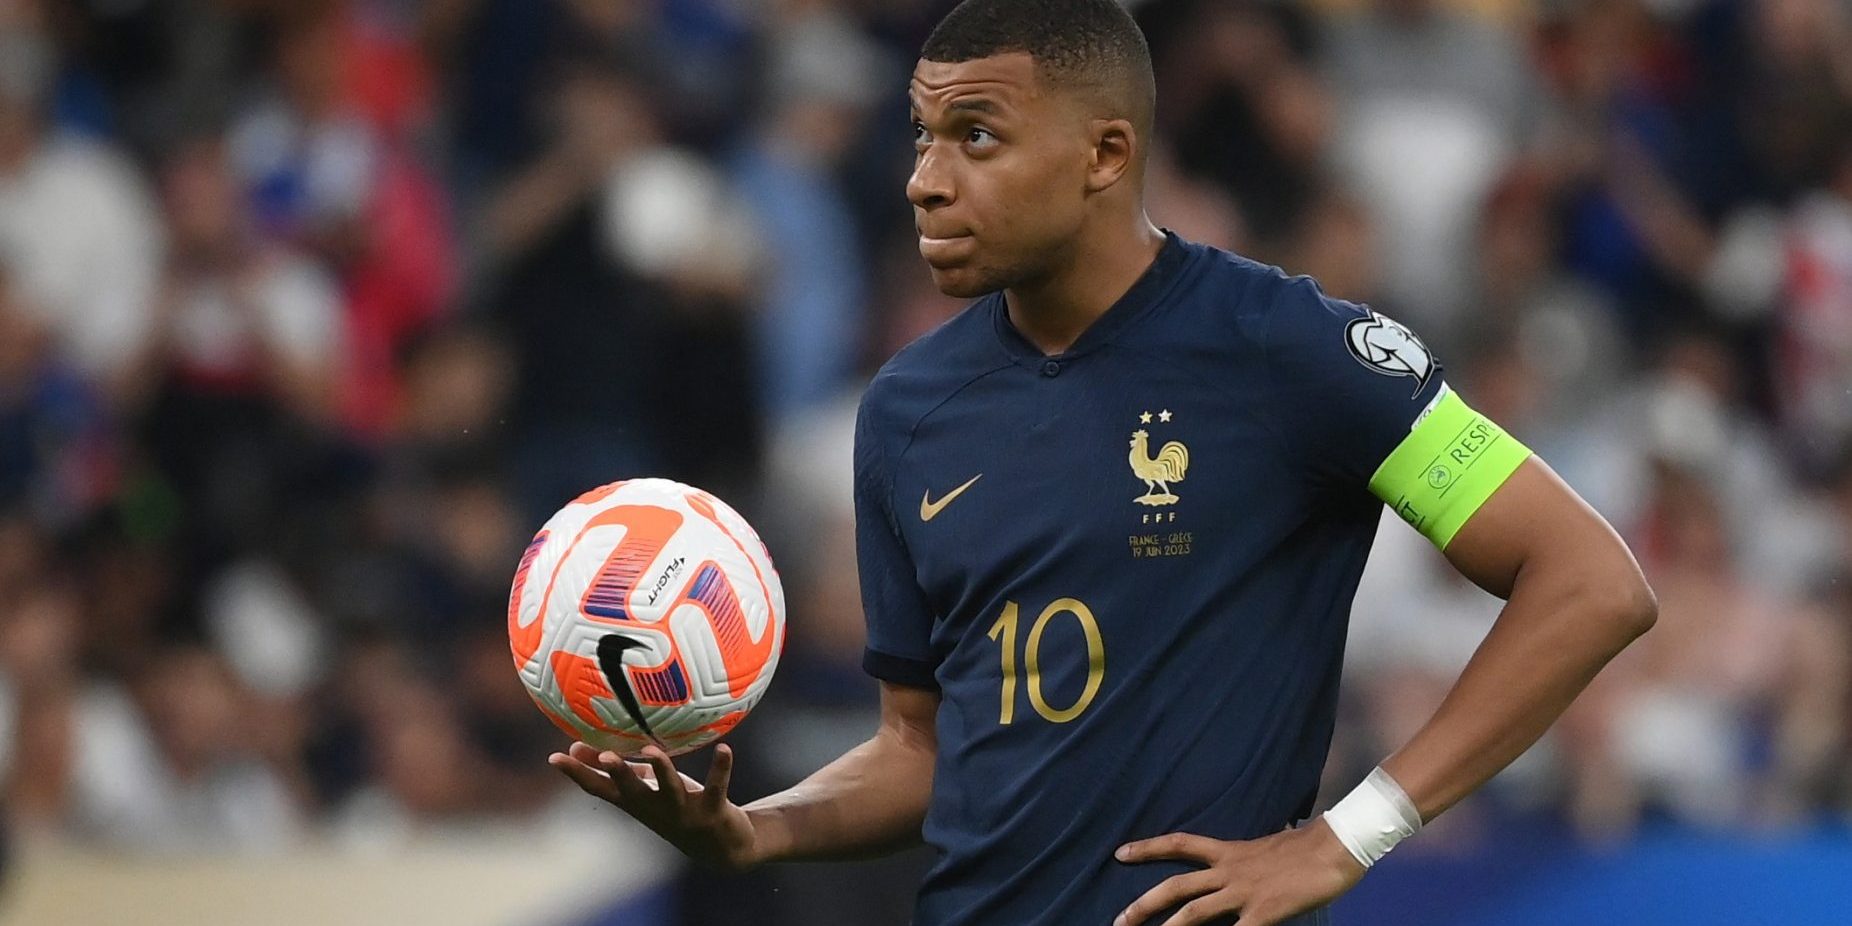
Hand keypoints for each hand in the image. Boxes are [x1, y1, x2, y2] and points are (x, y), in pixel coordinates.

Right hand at [550, 741, 760, 869]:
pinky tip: (724, 749)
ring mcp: (683, 812)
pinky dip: (721, 768)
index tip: (554, 758)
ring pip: (670, 790)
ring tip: (652, 750)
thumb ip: (614, 770)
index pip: (600, 789)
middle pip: (632, 792)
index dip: (577, 775)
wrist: (721, 848)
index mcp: (636, 803)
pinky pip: (717, 786)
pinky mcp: (713, 811)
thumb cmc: (676, 807)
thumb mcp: (644, 789)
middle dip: (619, 774)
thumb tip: (575, 744)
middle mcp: (655, 809)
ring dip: (662, 770)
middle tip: (605, 756)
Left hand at [1113, 819, 1365, 925]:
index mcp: (1229, 852)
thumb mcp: (1267, 846)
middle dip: (1144, 905)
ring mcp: (1244, 893)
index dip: (1148, 848)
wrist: (1335, 847)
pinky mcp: (1263, 914)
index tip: (1120, 853)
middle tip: (1119, 920)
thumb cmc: (1307, 846)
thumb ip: (1247, 859)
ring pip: (1193, 913)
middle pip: (1176, 887)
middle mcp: (1229, 871)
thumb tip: (1242, 863)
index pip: (1180, 845)